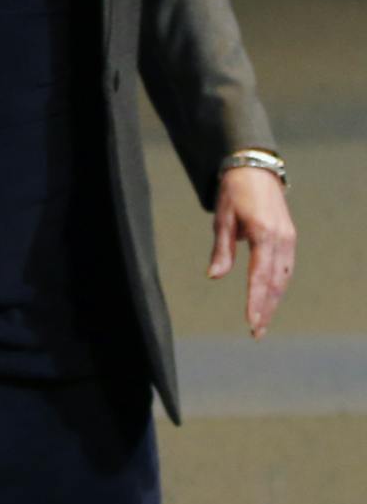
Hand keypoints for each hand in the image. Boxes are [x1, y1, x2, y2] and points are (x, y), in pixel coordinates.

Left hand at [208, 166, 296, 338]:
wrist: (255, 170)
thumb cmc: (234, 193)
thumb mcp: (222, 218)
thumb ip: (221, 249)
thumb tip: (214, 276)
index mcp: (262, 233)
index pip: (259, 275)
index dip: (256, 299)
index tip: (251, 320)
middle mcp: (280, 238)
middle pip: (275, 281)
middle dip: (267, 308)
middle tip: (257, 332)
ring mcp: (288, 239)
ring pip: (283, 277)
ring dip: (274, 300)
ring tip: (262, 322)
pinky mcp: (289, 238)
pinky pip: (286, 267)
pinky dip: (278, 286)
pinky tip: (270, 299)